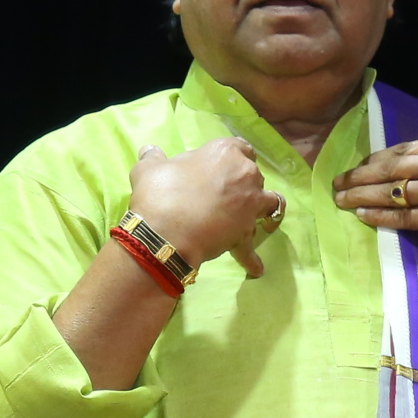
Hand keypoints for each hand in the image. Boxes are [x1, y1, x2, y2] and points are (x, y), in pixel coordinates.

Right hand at [128, 138, 282, 279]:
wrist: (164, 232)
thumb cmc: (158, 193)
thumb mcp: (148, 170)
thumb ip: (153, 159)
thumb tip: (149, 150)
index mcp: (224, 152)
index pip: (240, 148)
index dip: (233, 158)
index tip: (223, 167)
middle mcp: (244, 174)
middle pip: (254, 175)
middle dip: (244, 184)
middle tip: (226, 196)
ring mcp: (250, 204)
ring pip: (270, 204)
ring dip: (263, 211)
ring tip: (254, 221)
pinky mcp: (246, 232)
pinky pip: (252, 247)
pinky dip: (252, 258)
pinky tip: (255, 269)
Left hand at [331, 123, 417, 295]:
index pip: (409, 150)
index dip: (381, 158)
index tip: (363, 165)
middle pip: (394, 168)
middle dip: (362, 175)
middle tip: (340, 181)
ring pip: (393, 192)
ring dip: (362, 195)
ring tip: (340, 200)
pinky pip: (404, 218)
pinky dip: (380, 216)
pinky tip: (362, 216)